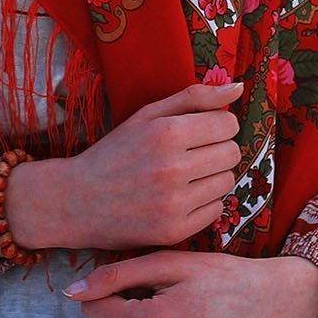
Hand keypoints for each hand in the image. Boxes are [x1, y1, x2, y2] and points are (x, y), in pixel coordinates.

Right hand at [4, 81, 243, 252]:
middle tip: (193, 154)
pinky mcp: (174, 230)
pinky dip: (203, 202)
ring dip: (212, 177)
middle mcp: (173, 168)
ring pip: (227, 181)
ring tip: (184, 176)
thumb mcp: (147, 115)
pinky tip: (180, 197)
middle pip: (232, 153)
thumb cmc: (116, 152)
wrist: (78, 200)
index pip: (228, 124)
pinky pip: (216, 210)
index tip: (200, 131)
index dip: (217, 125)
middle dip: (218, 150)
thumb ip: (194, 98)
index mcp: (166, 133)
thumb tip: (238, 87)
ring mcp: (174, 203)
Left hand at [62, 250, 317, 317]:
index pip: (93, 309)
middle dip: (118, 306)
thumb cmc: (220, 276)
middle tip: (157, 291)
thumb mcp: (168, 262)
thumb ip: (115, 274)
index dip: (109, 287)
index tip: (138, 277)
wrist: (268, 307)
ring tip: (169, 307)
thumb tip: (71, 291)